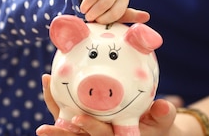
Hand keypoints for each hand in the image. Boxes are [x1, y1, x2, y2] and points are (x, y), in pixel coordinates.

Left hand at [36, 74, 176, 135]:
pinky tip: (49, 78)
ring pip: (66, 122)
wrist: (152, 125)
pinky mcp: (82, 119)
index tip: (78, 118)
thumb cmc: (157, 124)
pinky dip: (57, 96)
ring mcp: (90, 127)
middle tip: (44, 128)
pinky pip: (66, 109)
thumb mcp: (164, 121)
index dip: (89, 128)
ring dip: (54, 107)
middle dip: (60, 134)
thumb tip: (164, 106)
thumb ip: (163, 114)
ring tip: (46, 84)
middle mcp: (101, 135)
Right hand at [79, 0, 148, 23]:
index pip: (115, 13)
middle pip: (105, 3)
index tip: (97, 22)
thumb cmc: (105, 6)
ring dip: (87, 3)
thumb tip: (147, 17)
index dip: (104, 19)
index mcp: (123, 0)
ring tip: (83, 9)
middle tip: (87, 16)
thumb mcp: (115, 13)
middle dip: (94, 12)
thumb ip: (129, 17)